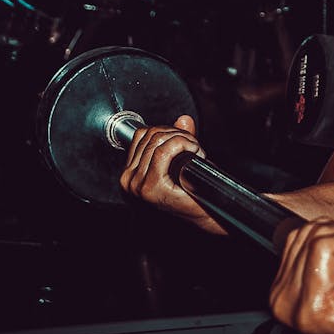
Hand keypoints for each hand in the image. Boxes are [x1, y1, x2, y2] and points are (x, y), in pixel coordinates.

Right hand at [119, 115, 223, 232]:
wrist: (205, 214)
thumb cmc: (193, 190)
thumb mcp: (183, 158)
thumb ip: (179, 137)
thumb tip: (183, 119)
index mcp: (130, 172)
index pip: (142, 134)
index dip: (167, 130)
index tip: (183, 139)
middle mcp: (128, 179)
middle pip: (151, 135)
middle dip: (177, 134)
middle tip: (193, 146)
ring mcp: (137, 185)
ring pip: (159, 141)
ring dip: (183, 140)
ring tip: (194, 151)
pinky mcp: (151, 188)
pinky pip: (164, 152)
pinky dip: (183, 145)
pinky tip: (194, 153)